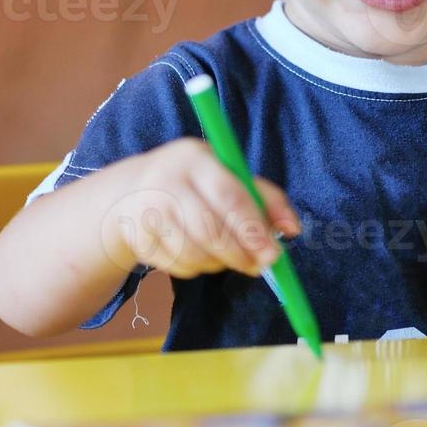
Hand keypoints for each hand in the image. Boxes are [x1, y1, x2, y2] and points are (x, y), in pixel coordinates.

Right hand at [105, 138, 300, 279]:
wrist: (134, 190)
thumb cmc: (196, 181)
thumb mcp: (229, 174)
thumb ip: (265, 198)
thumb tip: (292, 229)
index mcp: (196, 158)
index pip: (229, 196)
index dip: (253, 229)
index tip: (273, 255)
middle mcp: (166, 180)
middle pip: (208, 229)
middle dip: (240, 254)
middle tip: (258, 266)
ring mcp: (146, 211)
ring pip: (193, 253)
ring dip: (219, 263)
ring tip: (228, 256)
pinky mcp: (137, 238)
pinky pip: (178, 266)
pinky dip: (197, 268)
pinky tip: (200, 254)